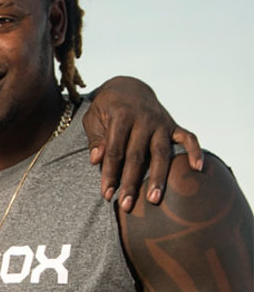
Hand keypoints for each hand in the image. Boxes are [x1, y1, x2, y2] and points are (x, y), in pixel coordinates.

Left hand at [84, 76, 203, 210]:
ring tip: (154, 199)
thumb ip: (95, 139)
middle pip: (137, 156)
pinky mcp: (174, 124)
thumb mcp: (93, 118)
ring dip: (158, 177)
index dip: (109, 173)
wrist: (128, 86)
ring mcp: (161, 122)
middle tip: (126, 205)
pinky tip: (198, 168)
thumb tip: (96, 160)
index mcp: (121, 116)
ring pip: (161, 153)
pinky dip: (195, 151)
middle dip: (131, 182)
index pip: (115, 150)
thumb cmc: (106, 108)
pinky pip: (188, 138)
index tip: (106, 194)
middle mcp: (144, 119)